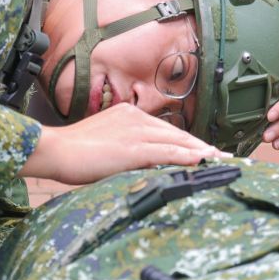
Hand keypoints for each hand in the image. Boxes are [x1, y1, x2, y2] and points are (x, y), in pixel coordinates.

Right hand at [23, 104, 223, 184]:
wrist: (55, 150)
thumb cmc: (73, 152)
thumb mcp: (105, 146)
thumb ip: (127, 150)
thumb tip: (148, 164)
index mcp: (128, 115)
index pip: (165, 130)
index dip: (187, 141)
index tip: (204, 150)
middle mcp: (135, 118)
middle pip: (176, 133)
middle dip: (201, 146)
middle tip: (223, 155)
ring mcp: (135, 131)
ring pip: (176, 141)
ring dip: (201, 152)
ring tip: (220, 160)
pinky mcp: (133, 147)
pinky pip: (167, 151)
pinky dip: (187, 156)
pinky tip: (202, 160)